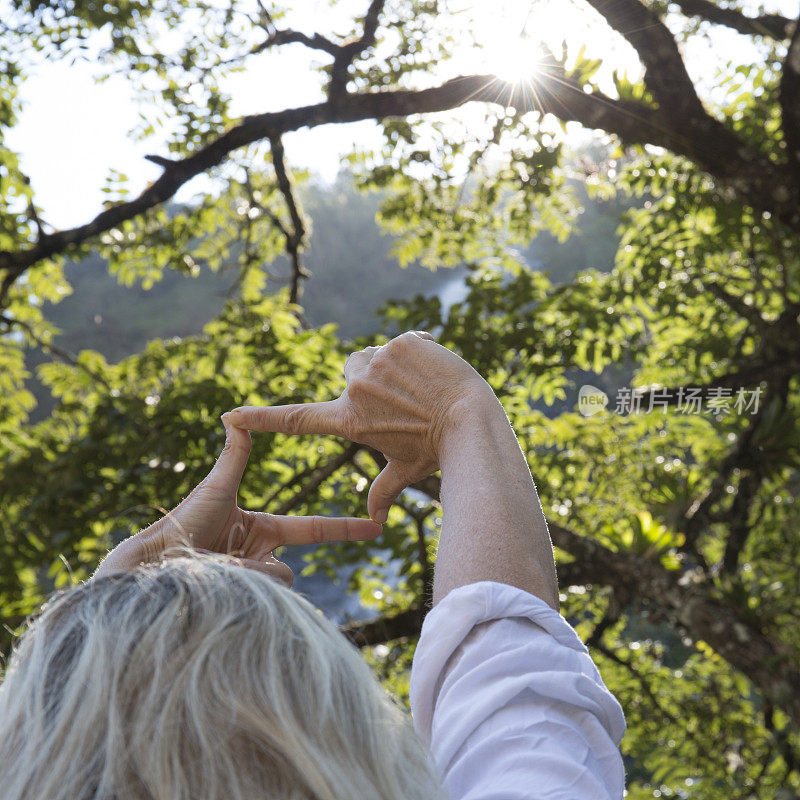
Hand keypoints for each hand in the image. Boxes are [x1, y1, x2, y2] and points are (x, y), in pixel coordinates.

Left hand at [94, 414, 382, 584]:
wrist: (155, 561)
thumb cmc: (184, 520)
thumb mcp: (218, 486)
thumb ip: (236, 454)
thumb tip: (235, 415)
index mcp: (262, 529)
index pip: (311, 528)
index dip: (345, 527)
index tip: (376, 526)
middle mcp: (261, 556)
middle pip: (287, 569)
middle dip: (267, 568)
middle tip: (230, 560)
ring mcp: (253, 580)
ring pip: (276, 584)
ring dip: (249, 575)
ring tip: (217, 568)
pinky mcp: (244, 600)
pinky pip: (263, 594)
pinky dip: (244, 585)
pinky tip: (219, 579)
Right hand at [229, 331, 497, 523]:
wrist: (473, 419)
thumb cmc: (438, 448)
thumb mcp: (406, 470)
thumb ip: (383, 491)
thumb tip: (374, 522)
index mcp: (351, 420)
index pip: (298, 419)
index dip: (262, 418)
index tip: (232, 416)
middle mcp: (357, 389)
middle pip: (350, 370)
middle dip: (369, 380)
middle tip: (399, 400)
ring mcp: (379, 362)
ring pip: (375, 355)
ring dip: (391, 366)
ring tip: (421, 389)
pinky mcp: (401, 343)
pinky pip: (403, 342)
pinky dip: (418, 353)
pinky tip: (435, 372)